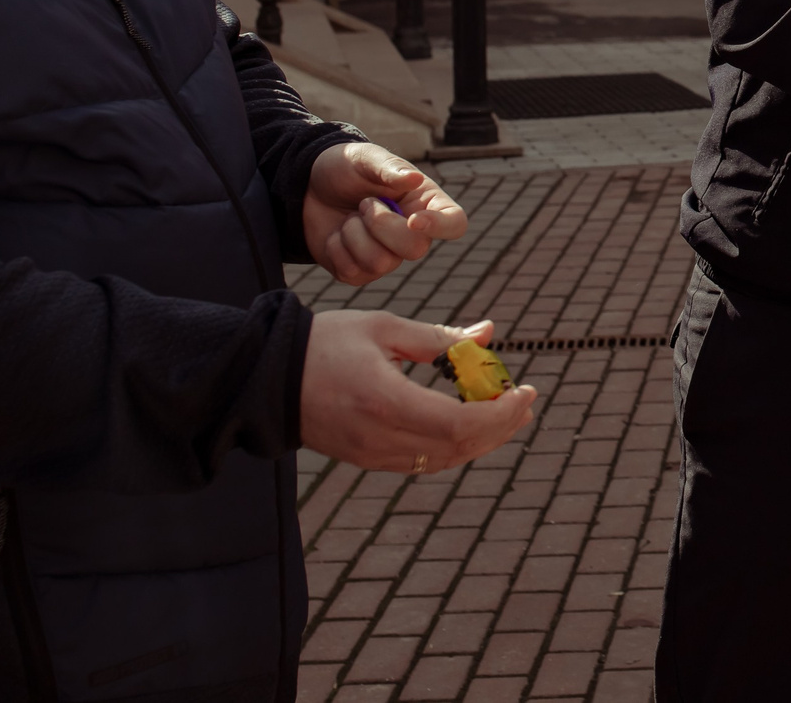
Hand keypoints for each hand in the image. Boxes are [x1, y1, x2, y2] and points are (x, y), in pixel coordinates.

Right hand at [300, 312, 536, 472]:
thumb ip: (439, 337)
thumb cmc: (325, 343)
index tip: (525, 391)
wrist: (265, 378)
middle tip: (525, 402)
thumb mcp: (384, 328)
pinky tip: (468, 422)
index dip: (501, 413)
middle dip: (500, 426)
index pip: (460, 423)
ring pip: (442, 460)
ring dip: (481, 439)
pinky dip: (452, 445)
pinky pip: (421, 461)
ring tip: (506, 411)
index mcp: (385, 400)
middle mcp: (379, 437)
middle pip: (458, 447)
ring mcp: (371, 454)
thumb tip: (488, 335)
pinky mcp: (365, 459)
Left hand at [304, 144, 468, 286]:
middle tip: (364, 203)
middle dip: (380, 225)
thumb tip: (413, 179)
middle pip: (415, 249)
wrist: (309, 187)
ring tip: (350, 217)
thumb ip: (388, 167)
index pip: (454, 223)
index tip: (414, 220)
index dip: (440, 226)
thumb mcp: (365, 158)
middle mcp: (412, 234)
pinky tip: (336, 234)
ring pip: (381, 264)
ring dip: (354, 235)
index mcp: (425, 203)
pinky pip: (353, 273)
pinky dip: (337, 250)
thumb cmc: (346, 168)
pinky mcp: (360, 271)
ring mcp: (387, 255)